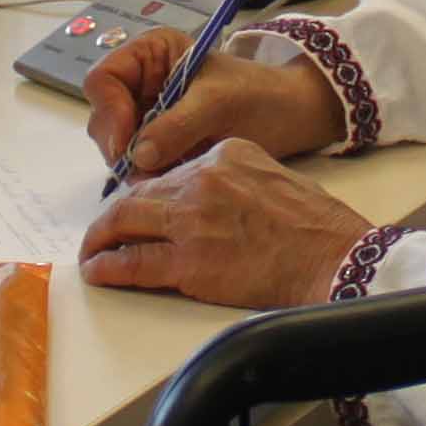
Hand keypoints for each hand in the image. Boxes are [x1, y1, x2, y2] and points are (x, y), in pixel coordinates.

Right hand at [80, 27, 347, 178]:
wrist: (289, 117)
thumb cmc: (257, 94)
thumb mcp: (218, 103)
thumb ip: (177, 125)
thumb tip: (139, 155)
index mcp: (150, 54)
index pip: (103, 79)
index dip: (108, 111)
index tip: (125, 145)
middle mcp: (141, 83)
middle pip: (103, 115)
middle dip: (119, 144)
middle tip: (142, 171)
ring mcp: (147, 115)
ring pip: (117, 144)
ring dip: (133, 164)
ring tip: (164, 175)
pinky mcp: (158, 145)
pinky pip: (137, 163)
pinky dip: (147, 175)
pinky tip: (169, 180)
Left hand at [80, 141, 379, 307]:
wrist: (334, 257)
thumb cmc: (318, 227)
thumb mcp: (274, 176)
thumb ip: (236, 180)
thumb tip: (209, 200)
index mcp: (224, 154)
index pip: (170, 172)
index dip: (148, 196)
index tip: (137, 209)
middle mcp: (201, 179)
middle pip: (139, 195)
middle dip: (113, 216)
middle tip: (100, 232)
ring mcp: (192, 221)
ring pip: (126, 223)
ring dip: (101, 239)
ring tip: (91, 252)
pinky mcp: (190, 262)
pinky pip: (134, 262)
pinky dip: (110, 266)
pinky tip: (99, 270)